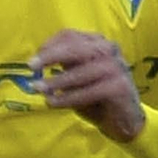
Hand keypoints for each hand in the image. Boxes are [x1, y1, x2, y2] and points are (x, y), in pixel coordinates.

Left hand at [31, 30, 145, 143]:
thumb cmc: (96, 98)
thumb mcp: (77, 79)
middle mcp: (109, 50)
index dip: (49, 45)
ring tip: (39, 89)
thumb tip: (37, 63)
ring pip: (81, 71)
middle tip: (31, 66)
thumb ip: (63, 67)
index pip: (70, 35)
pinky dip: (68, 97)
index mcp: (98, 43)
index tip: (34, 60)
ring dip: (56, 81)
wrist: (125, 121)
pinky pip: (88, 91)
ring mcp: (116, 67)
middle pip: (75, 47)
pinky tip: (53, 103)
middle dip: (50, 56)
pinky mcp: (120, 87)